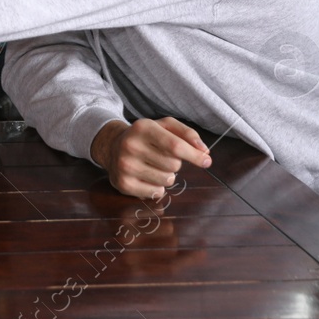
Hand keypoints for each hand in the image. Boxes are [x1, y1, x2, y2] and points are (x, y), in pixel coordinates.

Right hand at [92, 117, 211, 199]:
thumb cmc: (146, 136)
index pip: (175, 146)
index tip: (206, 161)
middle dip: (175, 163)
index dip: (195, 155)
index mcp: (142, 128)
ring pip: (166, 180)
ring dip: (167, 176)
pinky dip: (157, 187)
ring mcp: (125, 166)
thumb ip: (187, 134)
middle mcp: (130, 146)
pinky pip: (156, 193)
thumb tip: (204, 152)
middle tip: (163, 157)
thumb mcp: (164, 126)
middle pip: (173, 165)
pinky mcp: (123, 183)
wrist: (112, 145)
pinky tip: (146, 177)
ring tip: (154, 167)